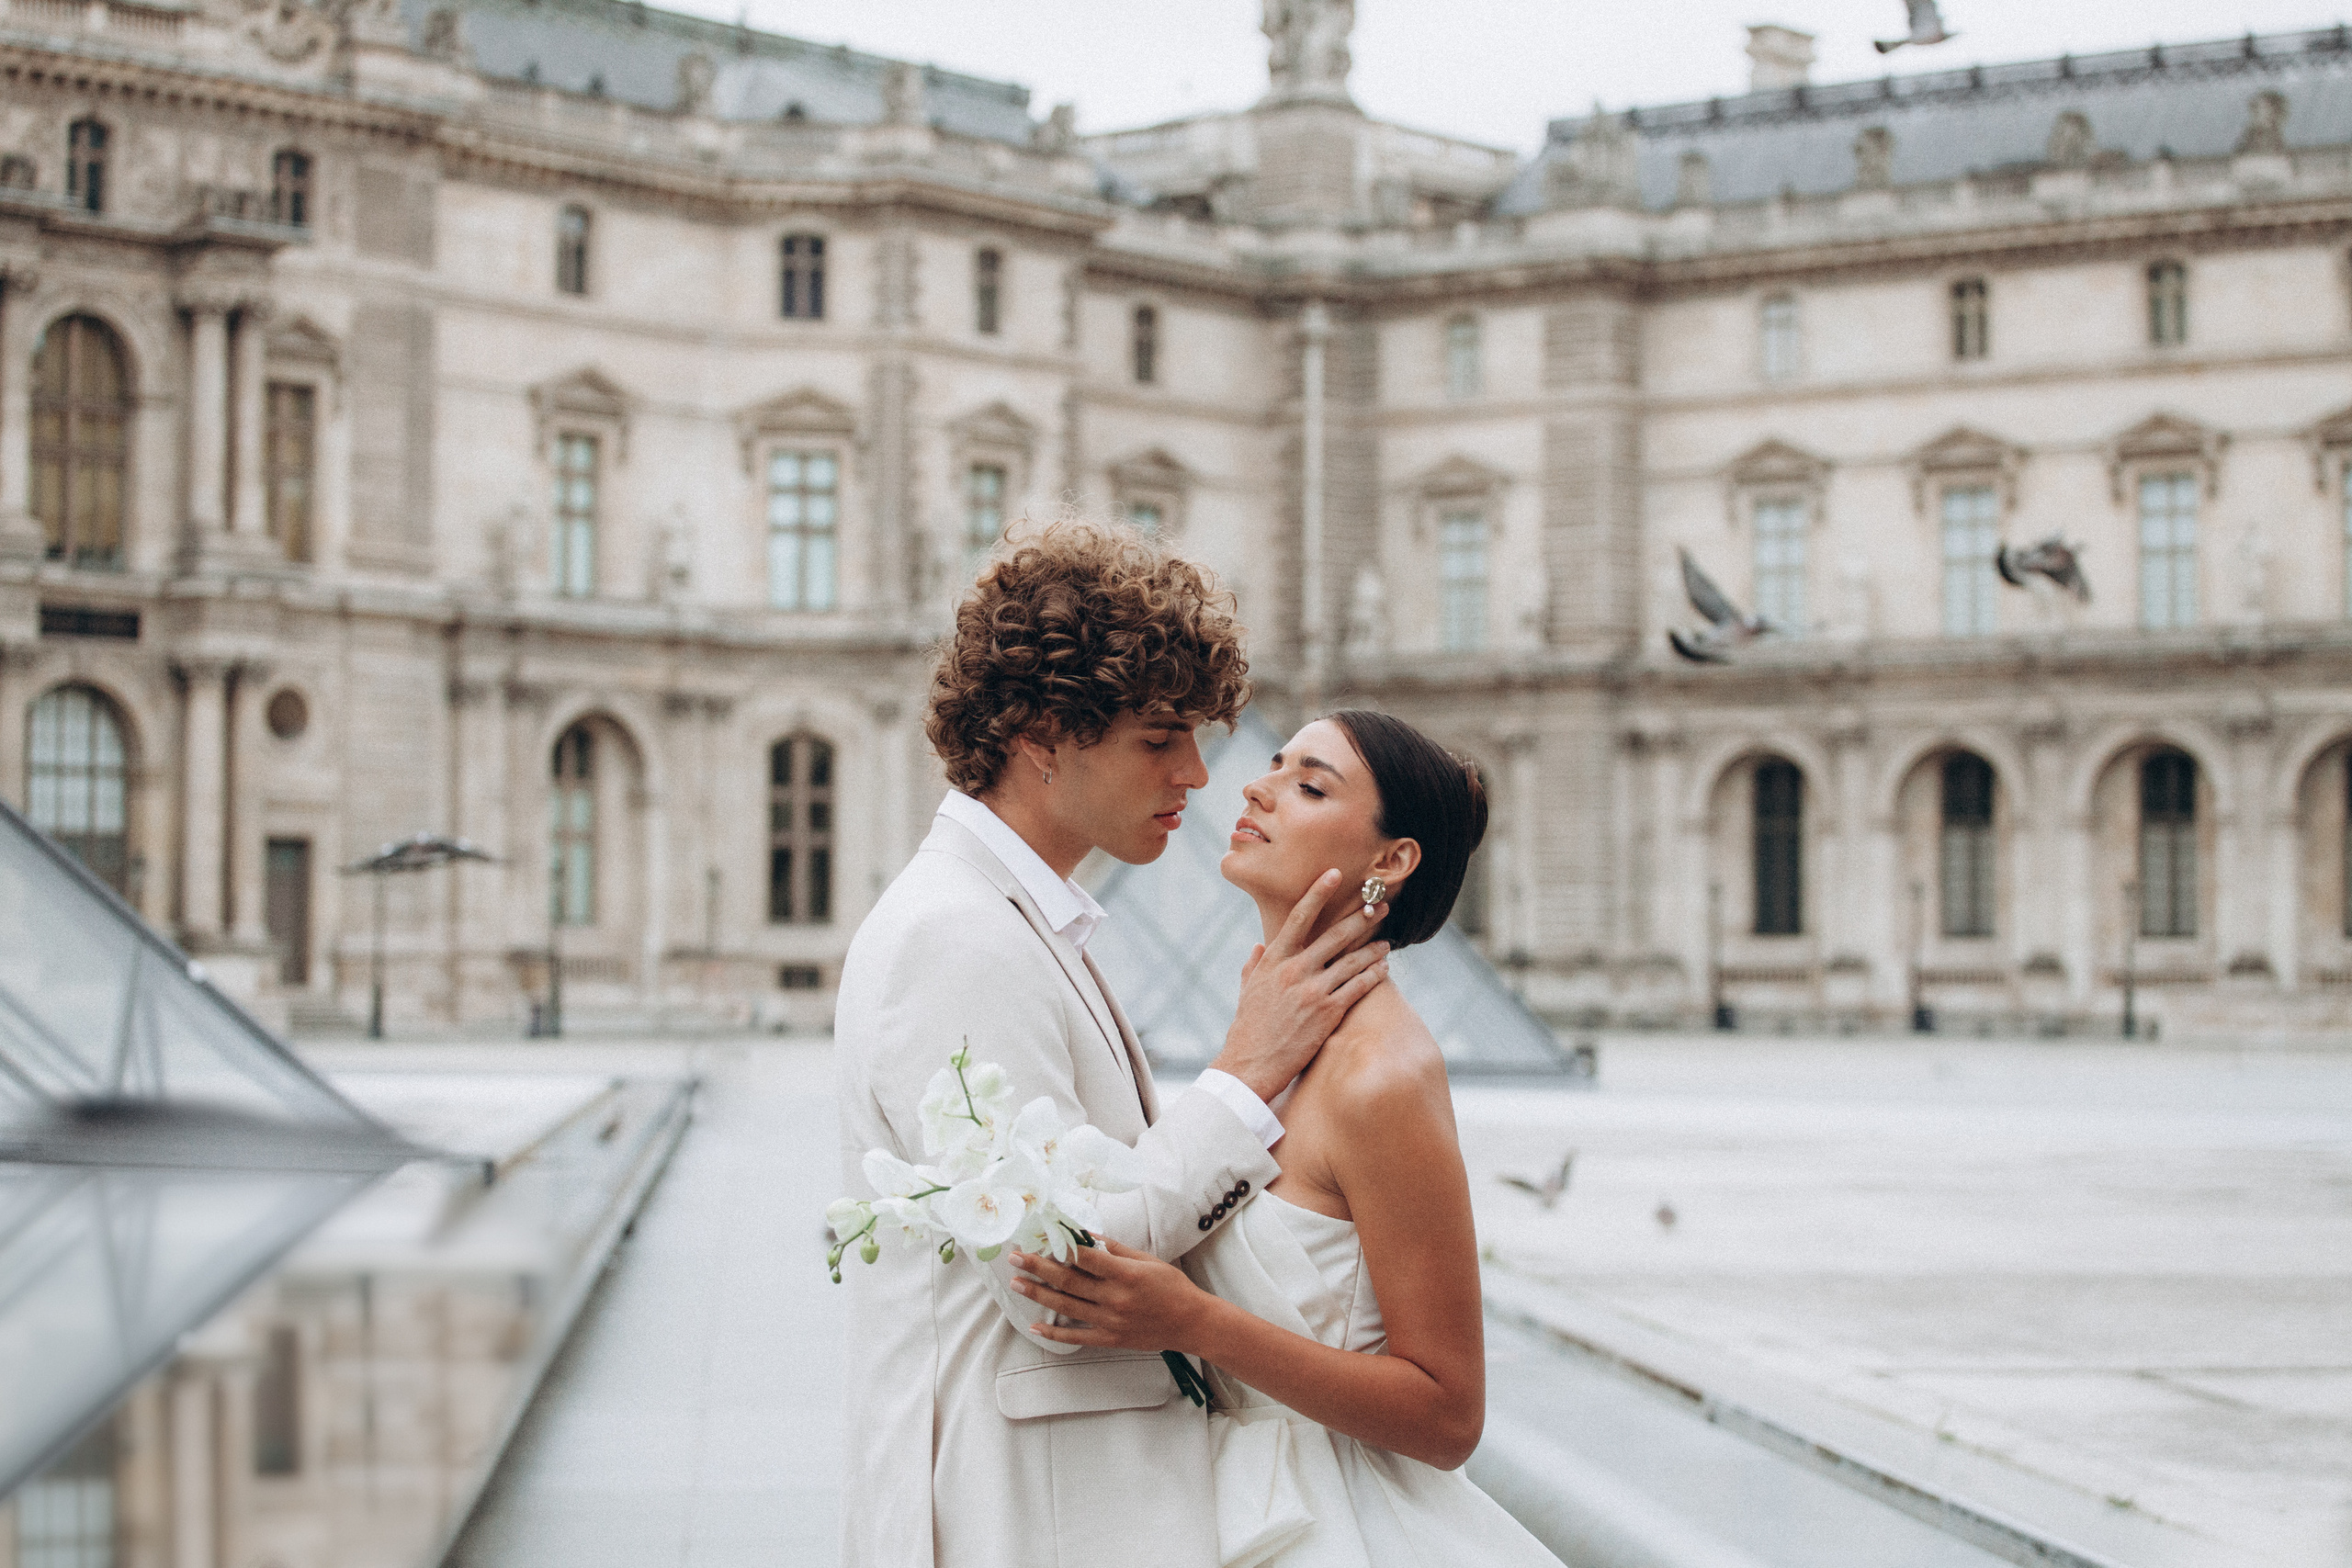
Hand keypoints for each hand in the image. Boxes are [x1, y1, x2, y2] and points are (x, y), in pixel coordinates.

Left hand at [1010, 1238, 1213, 1354]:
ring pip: (1066, 1306)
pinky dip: (1054, 1332)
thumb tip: (1086, 1235)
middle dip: (1038, 1267)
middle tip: (1015, 1258)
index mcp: (1125, 1274)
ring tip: (1016, 1284)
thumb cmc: (1172, 1286)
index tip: (1039, 1236)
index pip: (1084, 1257)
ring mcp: (1111, 1321)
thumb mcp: (1147, 1260)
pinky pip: (1077, 1337)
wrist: (1192, 1323)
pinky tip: (1035, 1326)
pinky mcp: (1110, 1339)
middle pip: (1068, 1281)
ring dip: (1038, 1294)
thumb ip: (1115, 1249)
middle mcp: (1115, 1298)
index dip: (1059, 1246)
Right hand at [1210, 870, 1390, 1102]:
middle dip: (1361, 919)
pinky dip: (1373, 976)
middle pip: (1335, 936)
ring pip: (1352, 961)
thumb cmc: (1247, 1028)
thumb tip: (1259, 947)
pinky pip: (1358, 988)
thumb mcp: (1246, 991)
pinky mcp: (1328, 1012)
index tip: (1335, 874)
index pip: (1299, 917)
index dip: (1318, 893)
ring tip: (1387, 942)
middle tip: (1379, 906)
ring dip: (1373, 949)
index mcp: (1274, 960)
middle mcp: (1295, 970)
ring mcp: (1313, 991)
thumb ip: (1254, 965)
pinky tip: (1383, 969)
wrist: (1250, 1064)